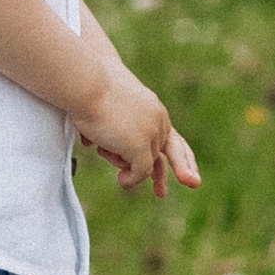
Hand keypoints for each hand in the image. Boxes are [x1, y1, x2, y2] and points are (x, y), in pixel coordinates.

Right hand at [77, 62, 199, 197]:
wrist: (88, 83)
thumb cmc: (89, 91)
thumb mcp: (105, 108)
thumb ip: (108, 125)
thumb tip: (96, 143)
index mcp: (152, 109)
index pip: (171, 137)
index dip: (181, 157)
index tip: (186, 177)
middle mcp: (159, 121)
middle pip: (163, 153)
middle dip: (168, 173)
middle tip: (171, 191)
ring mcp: (152, 134)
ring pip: (143, 164)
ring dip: (120, 161)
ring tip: (104, 143)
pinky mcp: (142, 147)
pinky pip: (140, 173)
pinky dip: (130, 178)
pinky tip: (122, 178)